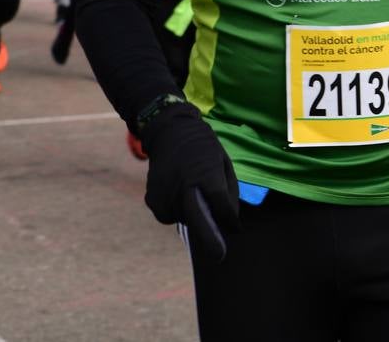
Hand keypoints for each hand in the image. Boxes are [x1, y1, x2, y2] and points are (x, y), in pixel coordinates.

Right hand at [140, 106, 240, 261]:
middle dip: (210, 241)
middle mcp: (183, 187)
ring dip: (193, 215)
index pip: (220, 205)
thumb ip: (228, 192)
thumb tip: (230, 223)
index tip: (236, 229)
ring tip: (192, 189)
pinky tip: (178, 190)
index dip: (229, 219)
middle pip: (198, 221)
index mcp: (205, 175)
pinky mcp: (152, 201)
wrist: (169, 132)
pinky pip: (170, 215)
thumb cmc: (203, 148)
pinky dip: (177, 210)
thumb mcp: (223, 163)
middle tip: (219, 257)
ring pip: (184, 218)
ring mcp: (165, 195)